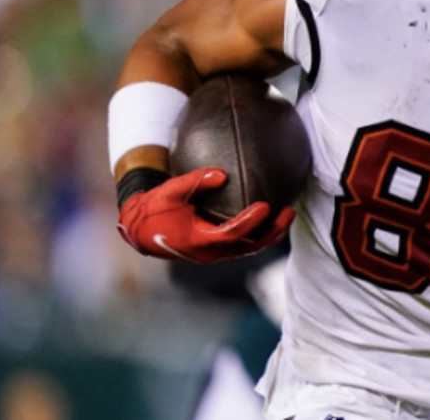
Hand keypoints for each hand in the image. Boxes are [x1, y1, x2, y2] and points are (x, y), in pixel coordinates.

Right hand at [116, 167, 294, 263]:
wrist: (140, 230)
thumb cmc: (154, 209)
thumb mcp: (170, 191)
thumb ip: (195, 181)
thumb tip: (222, 174)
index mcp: (200, 241)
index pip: (233, 234)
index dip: (251, 221)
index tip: (266, 205)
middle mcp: (210, 252)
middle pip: (250, 246)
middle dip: (273, 231)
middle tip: (289, 211)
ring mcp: (214, 254)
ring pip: (249, 249)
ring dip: (270, 234)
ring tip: (287, 215)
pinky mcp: (215, 251)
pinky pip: (243, 245)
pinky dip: (259, 234)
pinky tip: (269, 218)